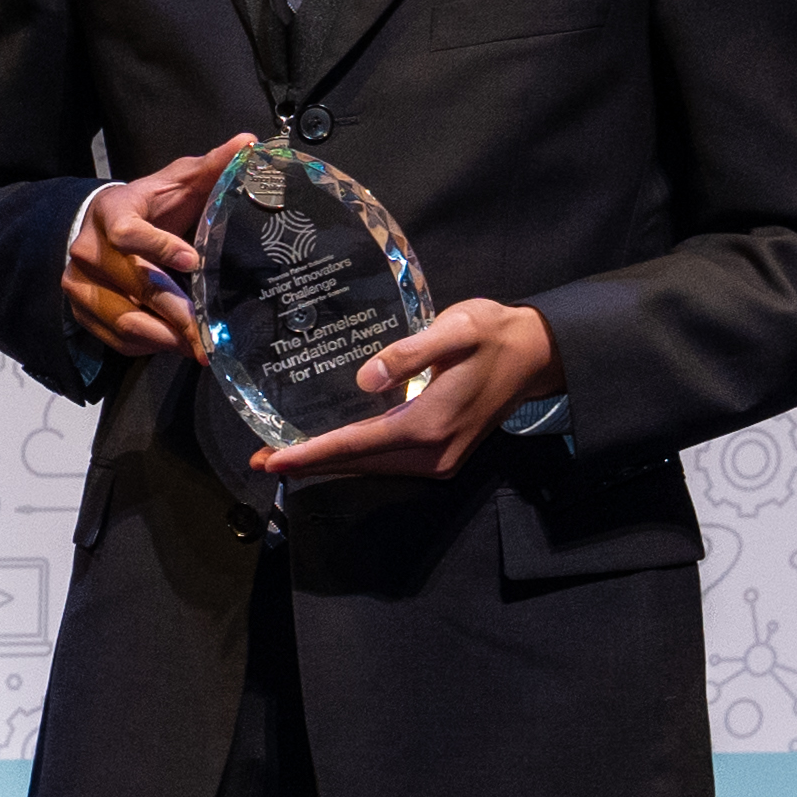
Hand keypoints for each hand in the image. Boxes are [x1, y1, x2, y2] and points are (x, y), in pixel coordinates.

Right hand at [67, 134, 250, 361]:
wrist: (105, 225)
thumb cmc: (151, 204)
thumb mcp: (179, 180)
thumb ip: (213, 165)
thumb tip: (249, 142)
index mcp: (111, 212)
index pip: (128, 233)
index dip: (159, 247)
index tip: (194, 261)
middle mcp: (87, 249)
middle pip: (133, 285)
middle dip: (174, 311)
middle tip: (206, 333)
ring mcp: (79, 282)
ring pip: (122, 319)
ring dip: (163, 336)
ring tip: (197, 347)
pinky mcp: (79, 310)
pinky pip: (113, 338)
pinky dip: (147, 346)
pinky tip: (173, 344)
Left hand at [251, 296, 558, 483]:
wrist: (536, 353)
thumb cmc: (492, 335)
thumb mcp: (455, 329)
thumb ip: (411, 352)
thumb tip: (368, 377)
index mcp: (428, 425)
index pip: (357, 445)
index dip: (312, 453)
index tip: (273, 460)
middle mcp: (432, 452)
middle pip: (359, 464)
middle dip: (310, 464)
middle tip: (261, 461)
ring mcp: (439, 459)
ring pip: (372, 467)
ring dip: (330, 464)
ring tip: (285, 459)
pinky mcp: (442, 455)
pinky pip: (388, 462)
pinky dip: (355, 459)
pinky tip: (330, 450)